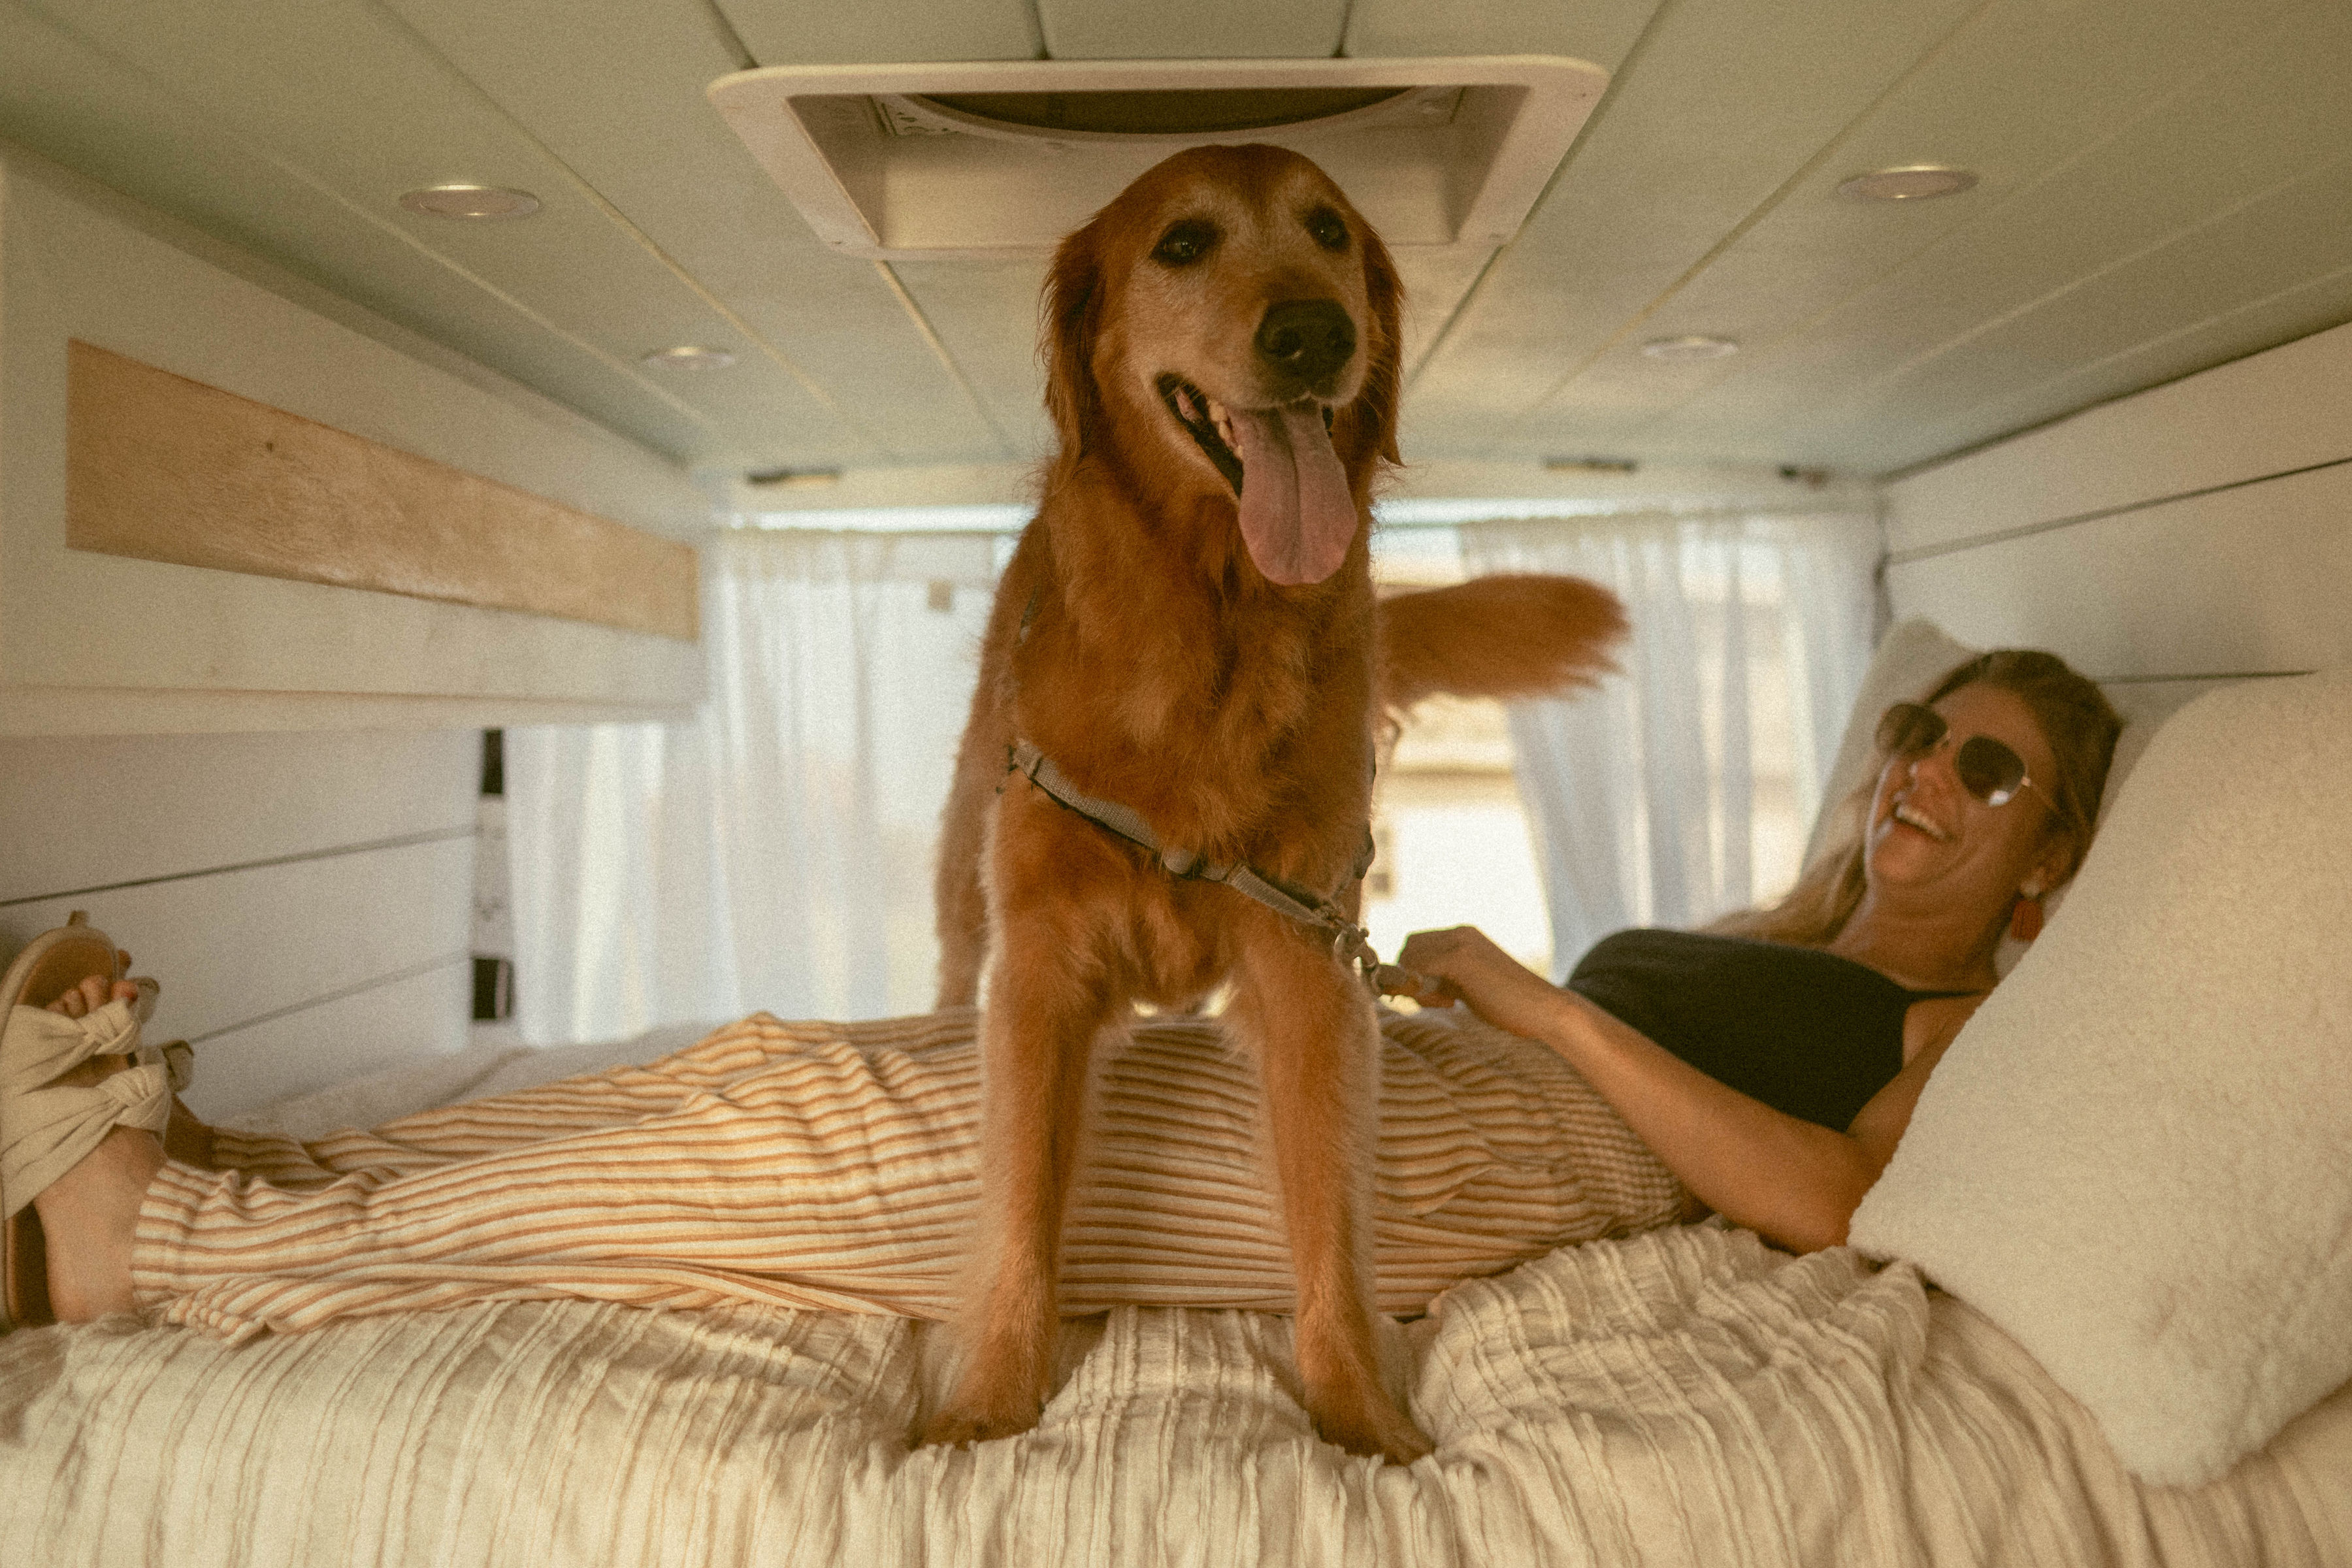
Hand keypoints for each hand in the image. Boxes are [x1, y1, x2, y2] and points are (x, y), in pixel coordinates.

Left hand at [1390, 926, 1573, 1040]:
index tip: (1435, 996)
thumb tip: (1415, 984)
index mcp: (1465, 935)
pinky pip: (1419, 971)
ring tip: (1446, 1002)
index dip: (1416, 970)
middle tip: (1438, 1001)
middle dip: (1412, 975)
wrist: (1544, 1009)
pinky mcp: (1460, 959)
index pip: (1417, 943)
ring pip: (1410, 958)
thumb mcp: (1472, 983)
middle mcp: (1460, 933)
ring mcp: (1460, 943)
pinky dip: (1424, 990)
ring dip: (1417, 985)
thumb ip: (1447, 978)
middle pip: (1409, 946)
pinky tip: (1451, 1004)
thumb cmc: (1510, 1003)